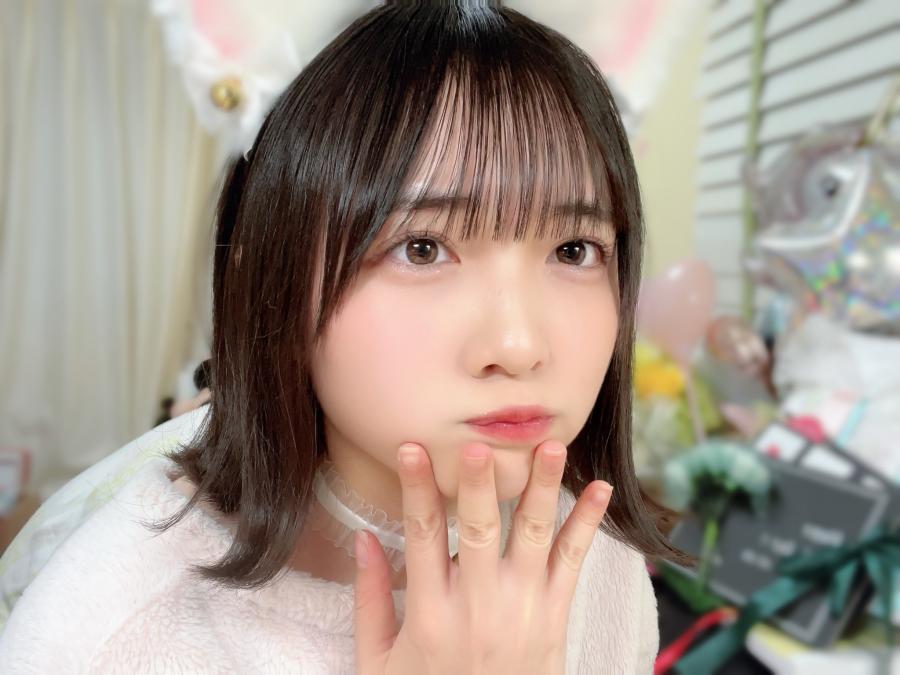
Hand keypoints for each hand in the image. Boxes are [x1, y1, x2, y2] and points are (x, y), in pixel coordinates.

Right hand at [353, 440, 612, 674]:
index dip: (416, 489)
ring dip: (542, 488)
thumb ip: (369, 599)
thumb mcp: (378, 661)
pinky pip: (573, 562)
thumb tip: (363, 540)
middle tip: (482, 445)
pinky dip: (587, 523)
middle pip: (480, 531)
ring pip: (534, 537)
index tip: (413, 448)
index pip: (422, 536)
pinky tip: (600, 489)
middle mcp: (479, 607)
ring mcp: (523, 611)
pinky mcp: (554, 618)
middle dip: (480, 485)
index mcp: (431, 615)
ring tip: (549, 445)